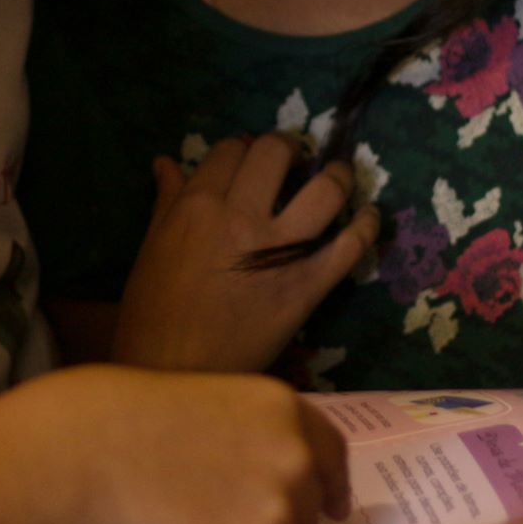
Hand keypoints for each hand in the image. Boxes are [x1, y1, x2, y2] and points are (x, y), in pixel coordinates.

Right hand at [36, 366, 350, 523]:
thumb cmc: (118, 420)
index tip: (332, 508)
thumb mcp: (203, 404)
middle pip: (308, 516)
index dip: (331, 485)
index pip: (333, 454)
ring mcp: (276, 515)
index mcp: (282, 409)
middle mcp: (295, 459)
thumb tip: (263, 486)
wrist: (80, 455)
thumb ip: (247, 437)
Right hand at [112, 134, 379, 372]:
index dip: (243, 148)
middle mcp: (240, 217)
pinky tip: (370, 216)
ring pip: (324, 191)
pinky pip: (348, 248)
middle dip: (288, 148)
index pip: (229, 149)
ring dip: (337, 176)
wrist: (174, 376)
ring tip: (338, 175)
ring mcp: (279, 252)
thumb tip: (166, 163)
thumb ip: (166, 202)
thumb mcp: (151, 250)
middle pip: (276, 154)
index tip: (251, 159)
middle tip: (296, 158)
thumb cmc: (151, 316)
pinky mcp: (306, 287)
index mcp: (196, 206)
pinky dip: (366, 227)